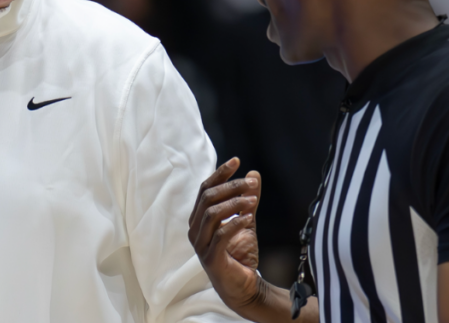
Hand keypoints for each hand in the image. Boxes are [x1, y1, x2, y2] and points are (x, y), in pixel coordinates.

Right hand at [188, 157, 263, 314]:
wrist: (243, 288)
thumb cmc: (239, 254)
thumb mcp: (246, 221)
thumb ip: (247, 200)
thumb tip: (254, 174)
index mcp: (199, 219)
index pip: (205, 189)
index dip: (220, 174)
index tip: (237, 161)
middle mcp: (195, 229)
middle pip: (208, 198)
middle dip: (230, 186)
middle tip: (251, 183)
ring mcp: (201, 244)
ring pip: (212, 214)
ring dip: (234, 203)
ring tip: (252, 199)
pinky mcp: (211, 258)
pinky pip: (220, 235)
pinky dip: (235, 223)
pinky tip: (249, 217)